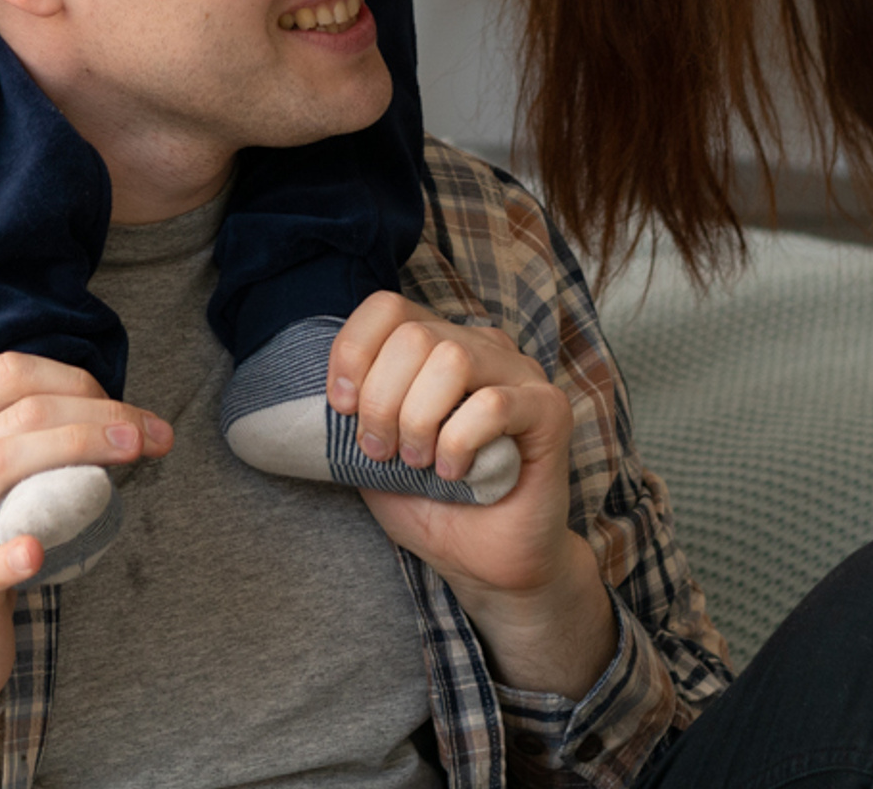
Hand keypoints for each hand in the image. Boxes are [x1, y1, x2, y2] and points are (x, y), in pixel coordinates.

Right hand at [0, 353, 171, 702]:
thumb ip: (17, 438)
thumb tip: (111, 414)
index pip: (8, 375)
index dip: (75, 380)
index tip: (123, 408)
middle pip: (22, 415)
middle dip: (99, 414)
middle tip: (150, 433)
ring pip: (4, 464)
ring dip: (81, 448)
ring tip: (132, 455)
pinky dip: (12, 554)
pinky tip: (37, 551)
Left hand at [330, 295, 615, 698]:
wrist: (491, 565)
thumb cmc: (434, 506)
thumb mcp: (376, 455)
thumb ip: (356, 413)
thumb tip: (323, 390)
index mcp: (436, 343)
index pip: (386, 308)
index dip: (353, 351)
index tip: (342, 407)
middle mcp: (479, 344)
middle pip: (413, 335)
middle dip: (382, 400)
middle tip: (382, 452)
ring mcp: (519, 372)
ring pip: (451, 358)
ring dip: (420, 420)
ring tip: (420, 462)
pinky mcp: (549, 408)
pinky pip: (493, 403)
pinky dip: (460, 442)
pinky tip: (456, 473)